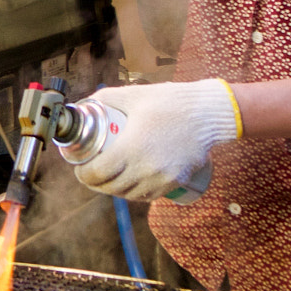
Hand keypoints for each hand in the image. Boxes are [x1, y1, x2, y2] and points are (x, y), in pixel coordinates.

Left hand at [71, 79, 239, 203]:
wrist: (210, 113)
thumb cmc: (171, 101)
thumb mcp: (134, 95)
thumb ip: (105, 98)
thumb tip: (83, 104)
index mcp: (131, 148)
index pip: (97, 173)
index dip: (83, 174)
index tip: (80, 168)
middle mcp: (145, 168)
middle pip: (110, 188)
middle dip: (96, 183)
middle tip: (91, 173)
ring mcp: (162, 178)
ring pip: (129, 195)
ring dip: (115, 190)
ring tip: (109, 179)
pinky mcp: (176, 181)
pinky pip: (149, 196)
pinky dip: (135, 193)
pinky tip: (130, 184)